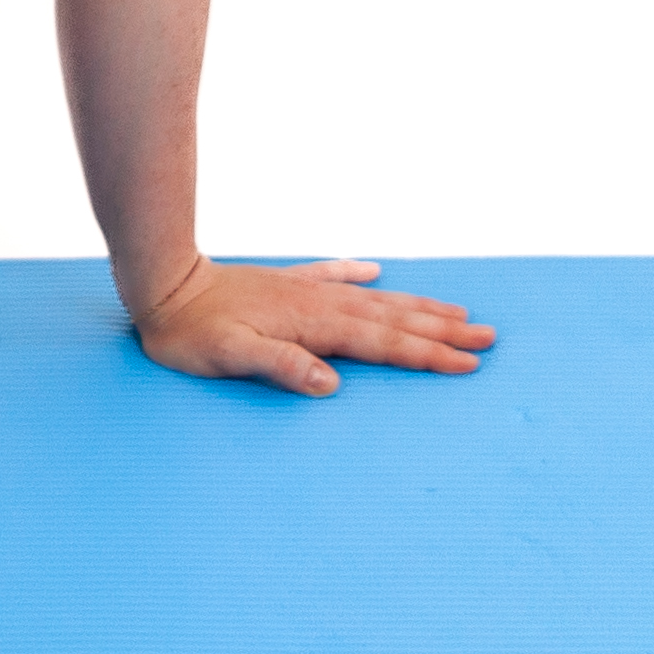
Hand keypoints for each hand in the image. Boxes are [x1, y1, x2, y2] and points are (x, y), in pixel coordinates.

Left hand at [127, 255, 492, 395]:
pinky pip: (334, 275)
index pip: (384, 343)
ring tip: (457, 311)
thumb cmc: (191, 334)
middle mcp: (319, 303)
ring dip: (417, 306)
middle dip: (443, 329)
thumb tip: (329, 383)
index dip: (428, 354)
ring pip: (376, 299)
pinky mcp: (287, 283)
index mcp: (314, 325)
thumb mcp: (230, 358)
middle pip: (394, 318)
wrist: (163, 287)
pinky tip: (376, 270)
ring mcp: (305, 290)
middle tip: (490, 336)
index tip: (470, 362)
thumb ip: (280, 367)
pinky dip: (359, 273)